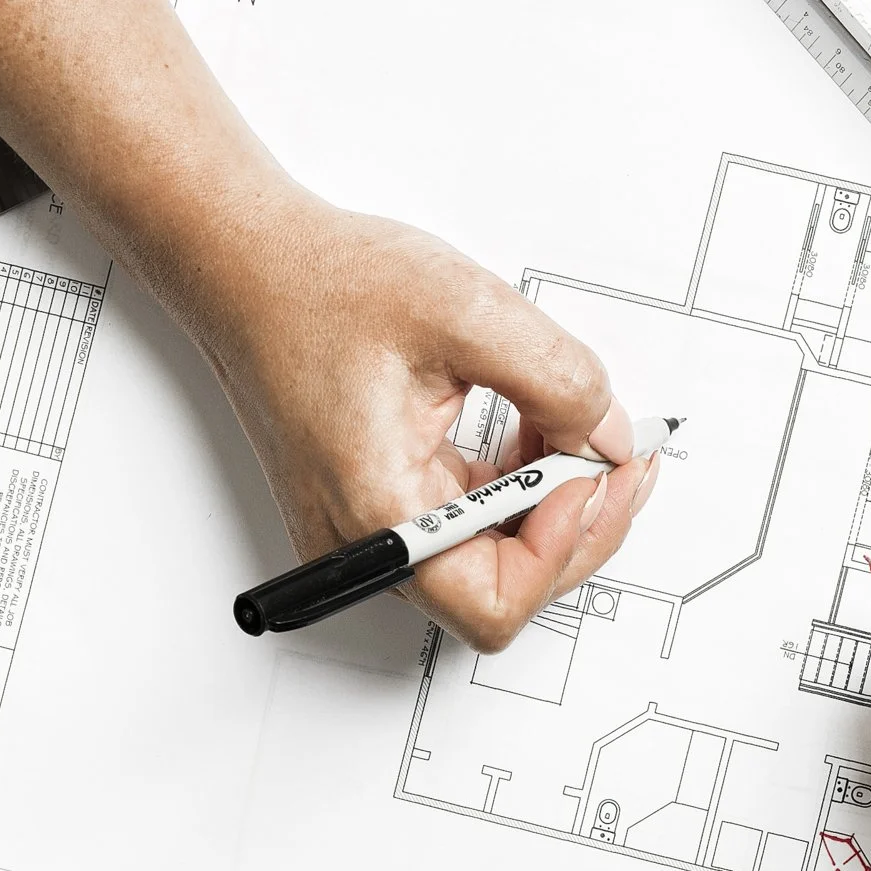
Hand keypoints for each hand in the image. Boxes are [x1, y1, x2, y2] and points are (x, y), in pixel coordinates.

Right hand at [181, 191, 657, 651]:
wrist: (248, 268)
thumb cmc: (321, 284)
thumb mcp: (467, 310)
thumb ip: (558, 380)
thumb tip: (609, 437)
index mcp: (375, 510)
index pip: (492, 601)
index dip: (563, 546)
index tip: (595, 473)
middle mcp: (365, 543)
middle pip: (501, 591)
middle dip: (576, 526)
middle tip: (621, 456)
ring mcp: (369, 535)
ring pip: (491, 562)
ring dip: (551, 506)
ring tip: (579, 433)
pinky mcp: (378, 512)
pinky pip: (468, 528)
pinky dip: (516, 489)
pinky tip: (536, 431)